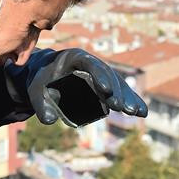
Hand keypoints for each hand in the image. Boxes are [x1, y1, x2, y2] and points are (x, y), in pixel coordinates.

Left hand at [27, 48, 147, 125]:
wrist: (46, 74)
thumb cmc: (41, 79)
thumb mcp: (36, 91)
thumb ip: (40, 105)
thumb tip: (49, 120)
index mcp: (74, 57)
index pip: (89, 64)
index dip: (99, 76)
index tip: (105, 90)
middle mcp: (91, 63)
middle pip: (108, 75)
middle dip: (116, 91)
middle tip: (123, 108)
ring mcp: (100, 73)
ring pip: (118, 84)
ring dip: (127, 98)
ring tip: (136, 113)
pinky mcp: (105, 84)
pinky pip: (121, 91)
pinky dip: (131, 100)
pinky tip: (142, 112)